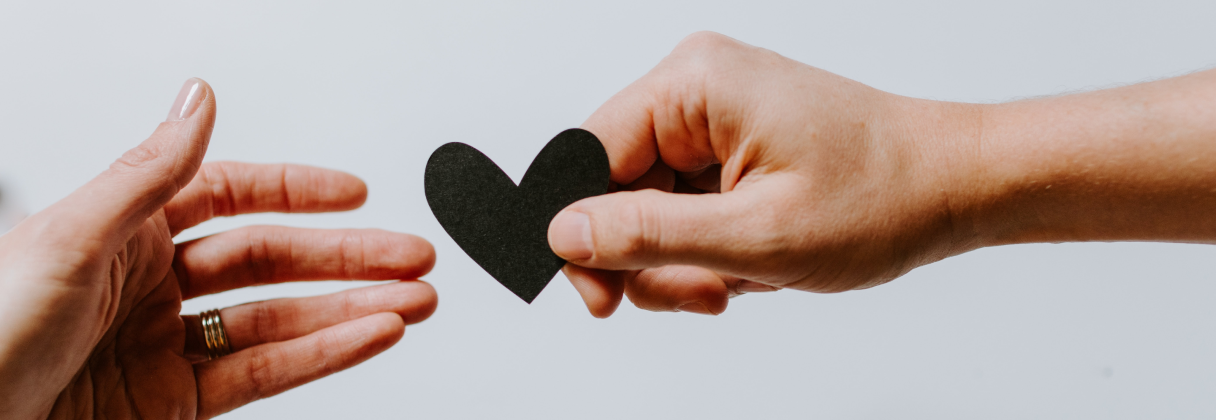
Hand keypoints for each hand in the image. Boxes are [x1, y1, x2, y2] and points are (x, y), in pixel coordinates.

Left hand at [0, 79, 437, 418]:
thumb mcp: (67, 239)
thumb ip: (149, 172)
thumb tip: (198, 99)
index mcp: (119, 232)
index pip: (227, 197)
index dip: (294, 192)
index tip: (353, 194)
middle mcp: (147, 287)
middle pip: (270, 262)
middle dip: (347, 258)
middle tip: (410, 256)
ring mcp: (165, 349)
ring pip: (280, 322)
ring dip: (351, 310)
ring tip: (412, 301)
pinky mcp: (174, 405)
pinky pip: (264, 373)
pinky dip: (324, 356)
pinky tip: (368, 337)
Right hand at [547, 32, 978, 316]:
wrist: (955, 186)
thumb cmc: (881, 197)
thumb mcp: (756, 236)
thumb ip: (648, 235)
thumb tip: (563, 233)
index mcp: (693, 84)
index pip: (586, 157)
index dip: (582, 235)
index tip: (601, 299)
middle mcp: (696, 87)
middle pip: (614, 188)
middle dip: (650, 258)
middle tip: (703, 294)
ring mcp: (713, 115)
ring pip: (648, 207)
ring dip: (683, 260)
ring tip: (740, 279)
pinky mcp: (729, 142)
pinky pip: (682, 205)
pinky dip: (707, 248)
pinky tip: (751, 262)